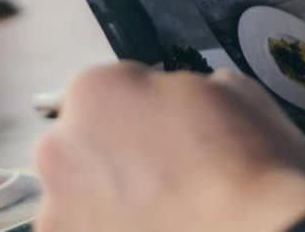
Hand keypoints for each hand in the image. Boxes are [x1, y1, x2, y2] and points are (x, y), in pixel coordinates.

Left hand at [34, 63, 304, 231]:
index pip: (114, 86)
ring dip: (108, 191)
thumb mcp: (230, 90)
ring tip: (159, 206)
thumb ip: (181, 89)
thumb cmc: (247, 165)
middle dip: (118, 148)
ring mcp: (57, 205)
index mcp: (97, 90)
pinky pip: (83, 225)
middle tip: (166, 169)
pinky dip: (107, 225)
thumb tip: (178, 101)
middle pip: (85, 136)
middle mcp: (61, 144)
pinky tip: (151, 225)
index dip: (147, 105)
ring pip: (79, 187)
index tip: (170, 125)